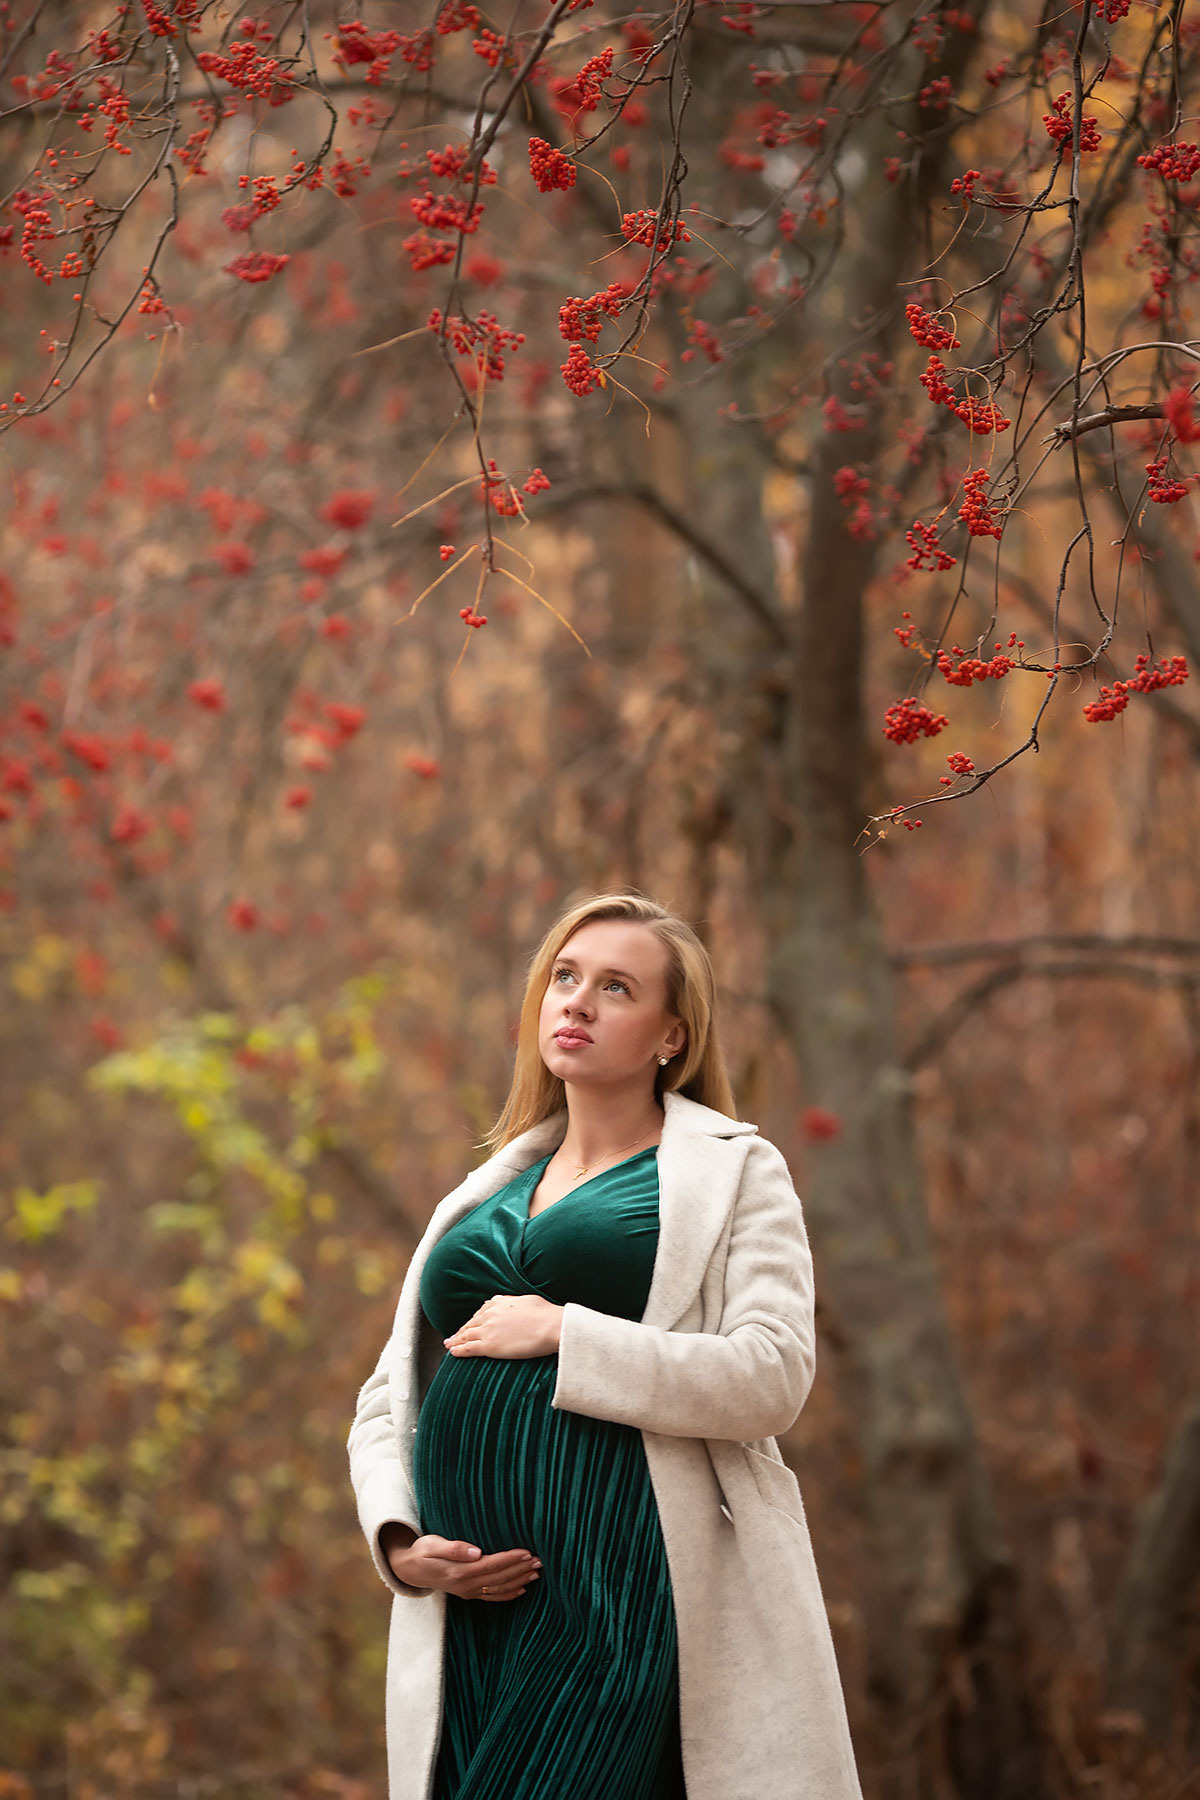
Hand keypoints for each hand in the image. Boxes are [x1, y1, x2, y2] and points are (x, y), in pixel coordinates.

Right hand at [381, 1526, 540, 1602]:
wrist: (410, 1570)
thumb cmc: (422, 1551)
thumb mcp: (432, 1545)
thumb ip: (454, 1548)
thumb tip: (476, 1551)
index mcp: (459, 1572)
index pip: (491, 1565)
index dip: (509, 1559)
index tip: (527, 1552)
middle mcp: (466, 1586)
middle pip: (499, 1578)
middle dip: (520, 1570)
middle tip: (539, 1560)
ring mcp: (467, 1592)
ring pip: (498, 1589)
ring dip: (518, 1581)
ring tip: (536, 1573)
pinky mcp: (468, 1594)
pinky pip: (492, 1597)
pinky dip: (508, 1595)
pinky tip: (521, 1590)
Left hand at [444, 1293, 563, 1359]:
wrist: (551, 1326)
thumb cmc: (546, 1314)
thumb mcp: (528, 1300)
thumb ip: (515, 1303)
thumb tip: (514, 1305)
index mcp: (499, 1302)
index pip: (481, 1312)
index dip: (473, 1321)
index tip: (469, 1325)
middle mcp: (490, 1314)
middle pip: (470, 1324)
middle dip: (460, 1331)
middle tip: (452, 1337)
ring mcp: (488, 1330)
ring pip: (466, 1336)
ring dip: (455, 1341)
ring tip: (449, 1345)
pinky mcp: (489, 1345)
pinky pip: (469, 1348)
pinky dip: (459, 1350)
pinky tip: (453, 1352)